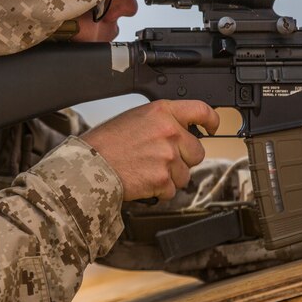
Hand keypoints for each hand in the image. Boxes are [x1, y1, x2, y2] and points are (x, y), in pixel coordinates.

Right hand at [81, 100, 218, 201]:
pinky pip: (172, 190)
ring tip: (146, 170)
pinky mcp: (163, 179)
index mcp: (162, 112)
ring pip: (185, 174)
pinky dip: (159, 191)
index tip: (212, 128)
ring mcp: (168, 156)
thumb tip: (180, 133)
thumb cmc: (106, 143)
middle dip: (183, 159)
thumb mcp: (135, 118)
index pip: (201, 110)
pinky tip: (142, 181)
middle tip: (160, 160)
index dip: (211, 121)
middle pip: (197, 151)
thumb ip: (162, 122)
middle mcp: (169, 132)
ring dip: (169, 177)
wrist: (90, 165)